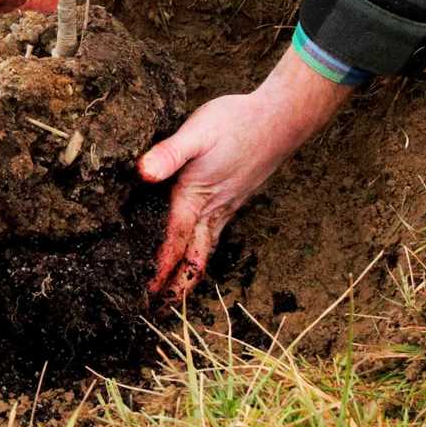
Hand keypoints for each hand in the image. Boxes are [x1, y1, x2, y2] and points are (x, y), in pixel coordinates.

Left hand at [140, 47, 354, 304]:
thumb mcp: (197, 131)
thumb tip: (143, 173)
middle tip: (160, 309)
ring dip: (190, 271)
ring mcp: (228, 205)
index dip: (160, 270)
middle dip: (177, 285)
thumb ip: (169, 153)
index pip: (174, 242)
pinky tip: (197, 246)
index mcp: (197, 197)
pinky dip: (203, 250)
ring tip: (175, 290)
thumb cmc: (237, 122)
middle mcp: (214, 209)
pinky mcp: (235, 197)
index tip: (148, 296)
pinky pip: (216, 234)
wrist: (282, 118)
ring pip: (207, 248)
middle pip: (194, 258)